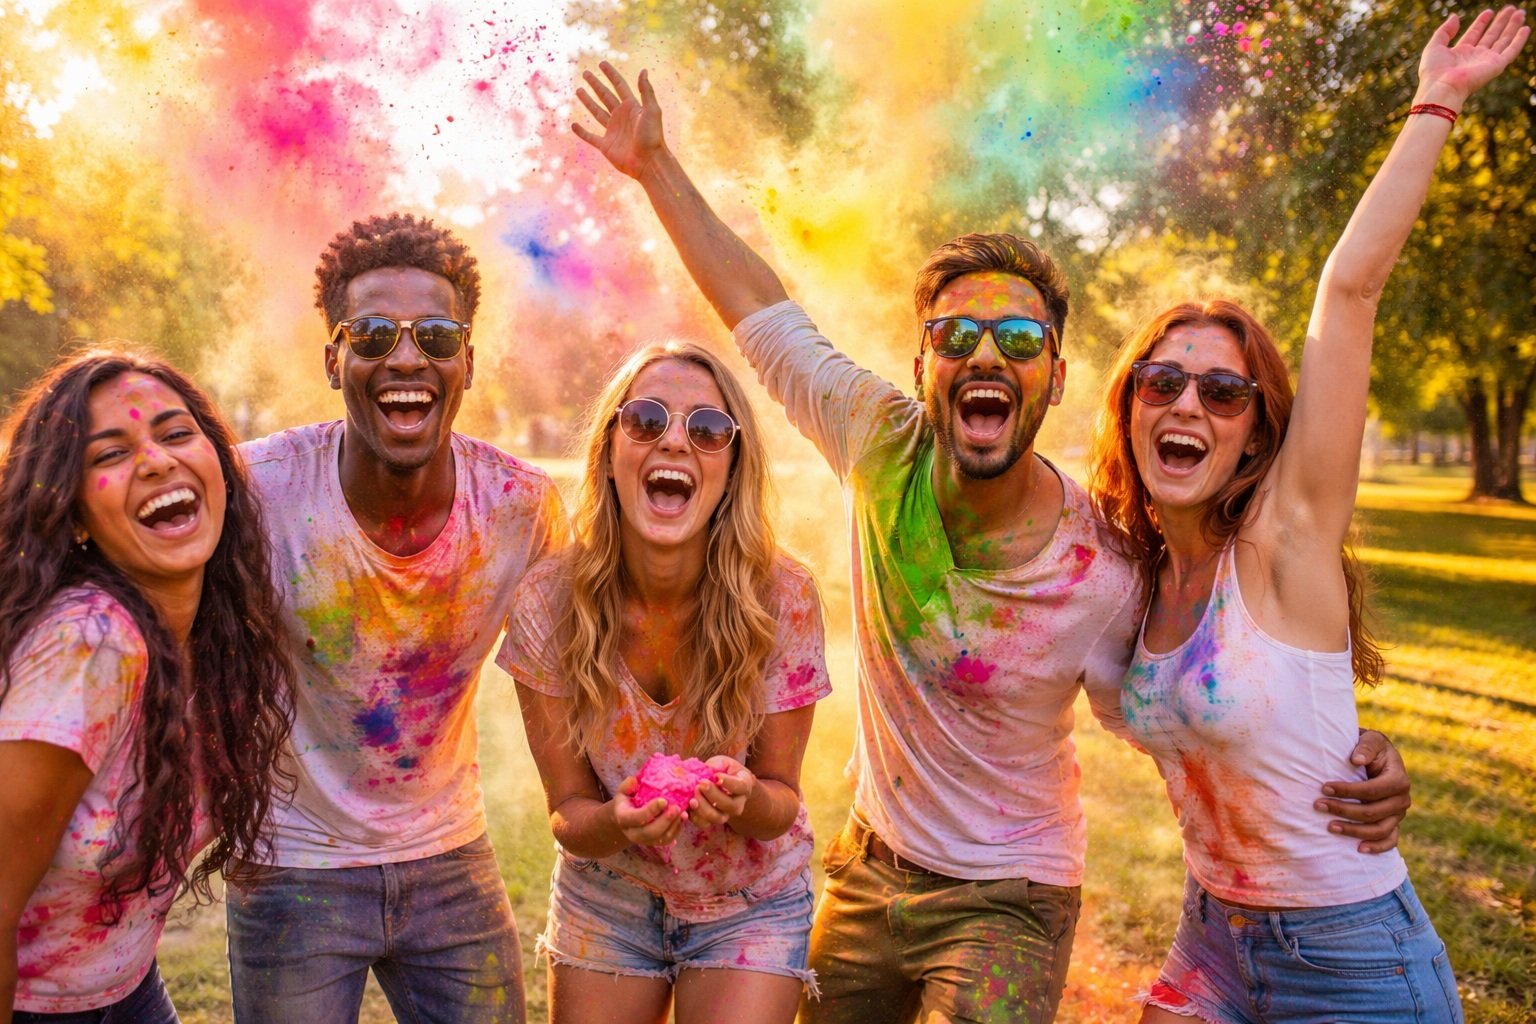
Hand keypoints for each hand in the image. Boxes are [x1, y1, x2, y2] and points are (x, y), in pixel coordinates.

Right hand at [572, 62, 666, 180]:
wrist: (649, 162)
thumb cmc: (652, 137)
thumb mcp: (652, 111)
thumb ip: (646, 91)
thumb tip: (644, 70)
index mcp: (632, 107)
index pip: (619, 86)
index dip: (611, 74)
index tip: (601, 63)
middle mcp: (621, 117)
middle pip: (605, 96)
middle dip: (596, 84)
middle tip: (586, 73)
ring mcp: (613, 131)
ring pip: (597, 112)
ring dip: (588, 101)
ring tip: (579, 90)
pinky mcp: (606, 146)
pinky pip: (591, 137)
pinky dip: (582, 132)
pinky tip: (573, 125)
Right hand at [613, 775, 684, 846]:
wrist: (627, 818)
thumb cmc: (627, 800)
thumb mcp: (624, 791)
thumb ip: (627, 786)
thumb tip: (633, 781)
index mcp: (623, 819)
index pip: (636, 818)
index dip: (650, 811)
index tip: (664, 800)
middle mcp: (632, 833)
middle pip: (649, 832)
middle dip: (665, 821)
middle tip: (677, 808)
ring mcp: (643, 840)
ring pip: (660, 838)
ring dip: (674, 826)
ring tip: (683, 813)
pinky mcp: (654, 843)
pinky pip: (667, 840)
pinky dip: (677, 830)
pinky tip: (682, 818)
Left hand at [688, 756, 755, 826]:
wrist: (720, 784)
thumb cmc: (722, 770)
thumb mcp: (722, 763)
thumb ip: (717, 766)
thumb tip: (707, 770)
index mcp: (744, 786)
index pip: (741, 786)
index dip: (729, 783)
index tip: (717, 776)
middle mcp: (738, 804)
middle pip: (729, 805)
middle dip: (713, 795)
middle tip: (701, 784)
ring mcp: (726, 815)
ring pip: (717, 817)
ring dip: (703, 808)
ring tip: (692, 798)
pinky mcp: (712, 821)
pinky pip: (704, 824)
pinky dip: (694, 818)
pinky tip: (686, 810)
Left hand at [1316, 729, 1411, 853]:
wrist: (1377, 757)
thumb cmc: (1370, 747)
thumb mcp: (1371, 739)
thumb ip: (1366, 746)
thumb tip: (1356, 760)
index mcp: (1398, 779)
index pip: (1373, 790)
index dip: (1348, 791)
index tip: (1324, 787)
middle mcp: (1402, 799)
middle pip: (1373, 812)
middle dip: (1343, 810)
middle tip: (1318, 805)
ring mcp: (1399, 814)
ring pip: (1379, 829)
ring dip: (1354, 831)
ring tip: (1330, 827)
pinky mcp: (1393, 824)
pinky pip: (1389, 841)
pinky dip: (1376, 847)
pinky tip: (1358, 849)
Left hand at [1417, 7, 1528, 103]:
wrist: (1442, 88)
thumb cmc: (1434, 71)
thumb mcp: (1434, 46)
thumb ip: (1444, 31)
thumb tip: (1455, 16)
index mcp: (1460, 53)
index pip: (1474, 34)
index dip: (1481, 22)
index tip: (1489, 11)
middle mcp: (1475, 57)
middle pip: (1491, 35)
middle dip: (1500, 22)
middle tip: (1510, 8)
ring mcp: (1486, 61)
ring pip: (1503, 40)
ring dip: (1512, 26)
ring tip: (1520, 12)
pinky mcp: (1496, 65)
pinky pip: (1511, 50)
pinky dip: (1519, 40)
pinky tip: (1525, 29)